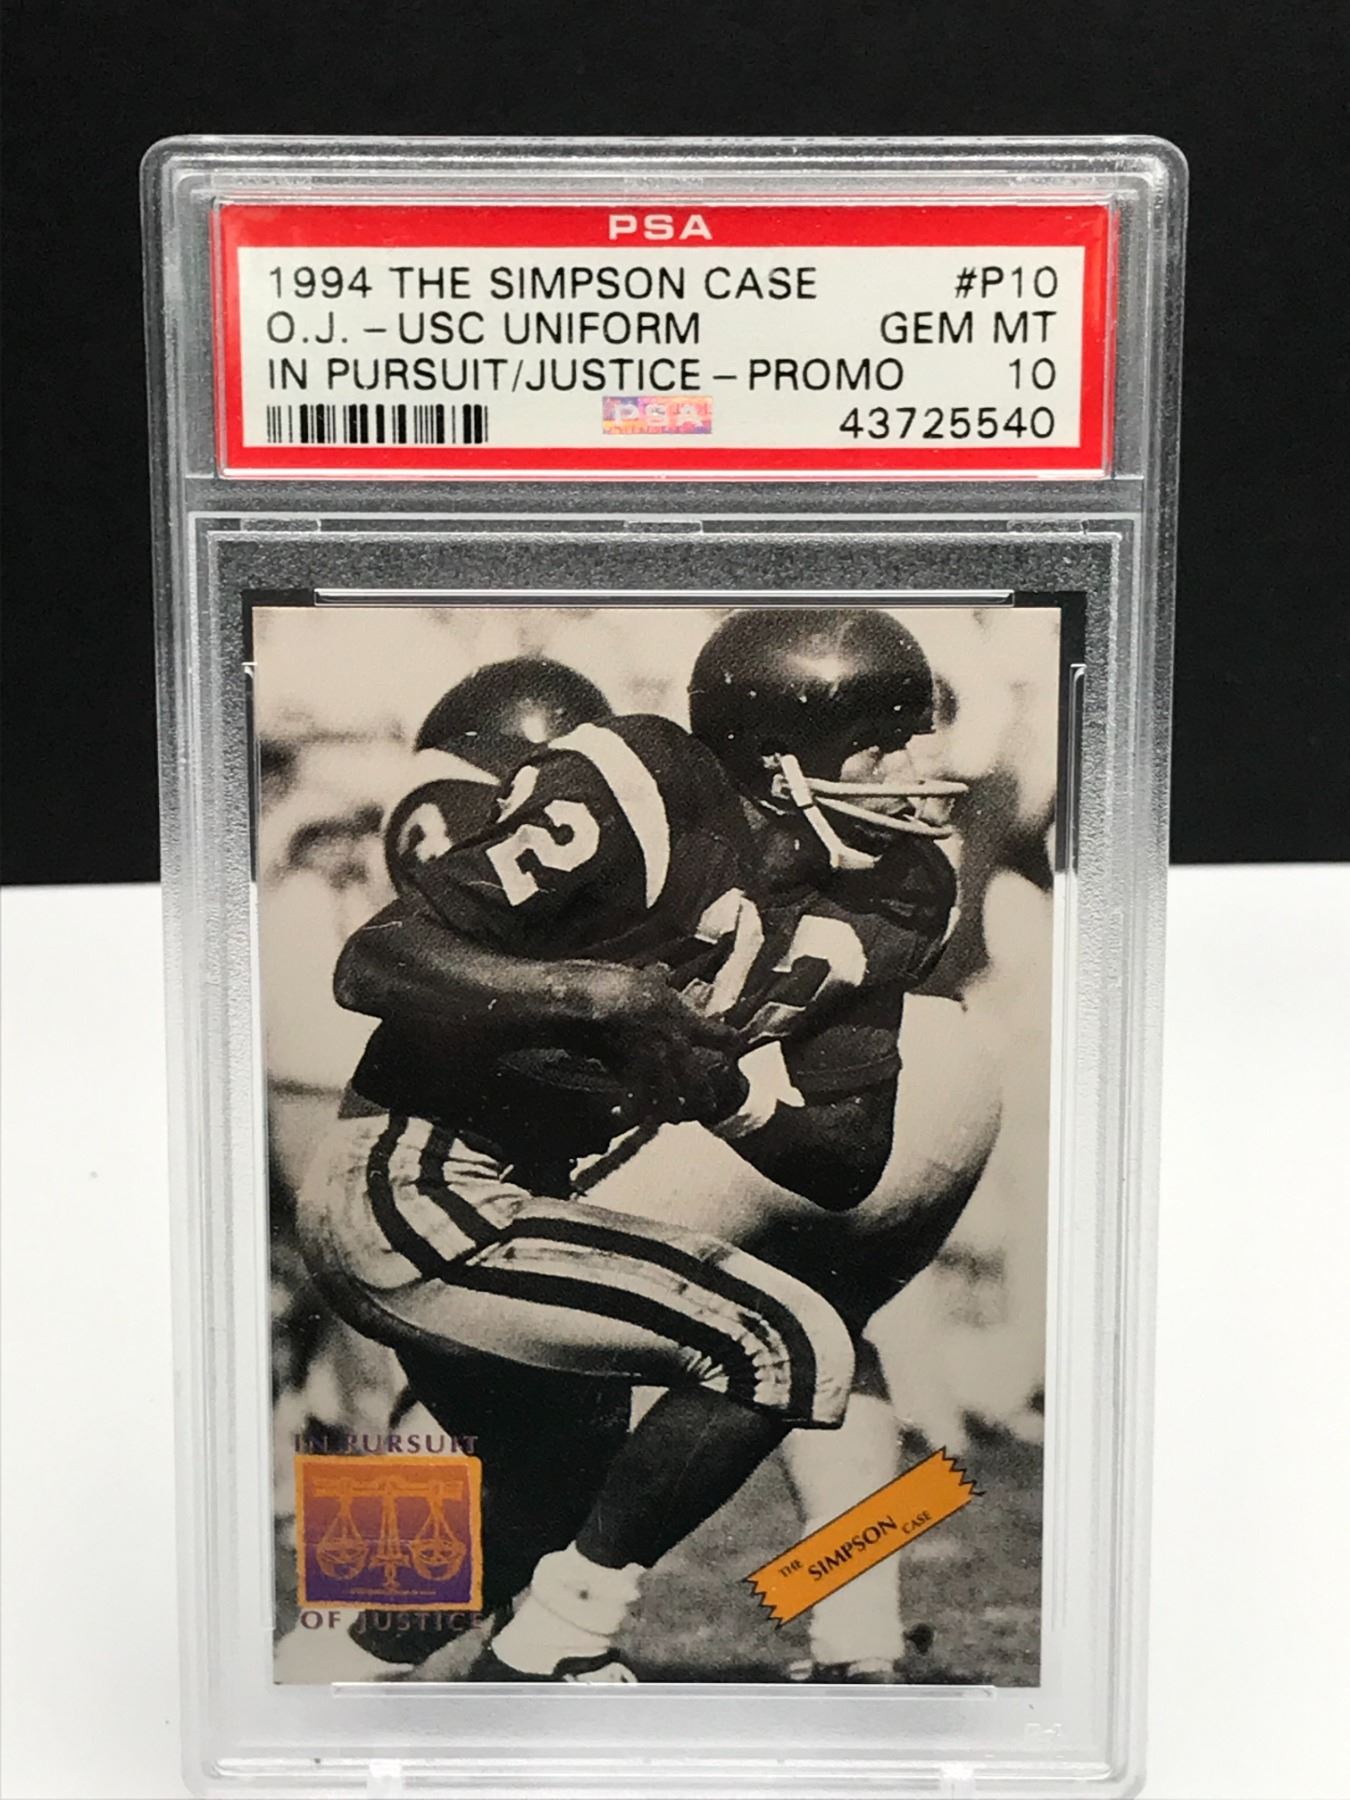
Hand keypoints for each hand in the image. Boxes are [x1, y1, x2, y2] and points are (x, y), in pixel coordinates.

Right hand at [582, 963, 739, 1125]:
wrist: (597, 1006)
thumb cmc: (624, 987)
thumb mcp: (647, 979)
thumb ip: (659, 978)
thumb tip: (663, 970)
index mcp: (685, 1023)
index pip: (718, 1034)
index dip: (730, 1039)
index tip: (737, 1041)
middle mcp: (675, 1049)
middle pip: (697, 1080)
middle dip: (704, 1094)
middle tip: (709, 1104)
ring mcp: (654, 1066)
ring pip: (670, 1097)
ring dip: (672, 1109)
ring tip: (673, 1117)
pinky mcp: (630, 1075)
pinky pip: (636, 1099)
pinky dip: (635, 1107)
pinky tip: (632, 1113)